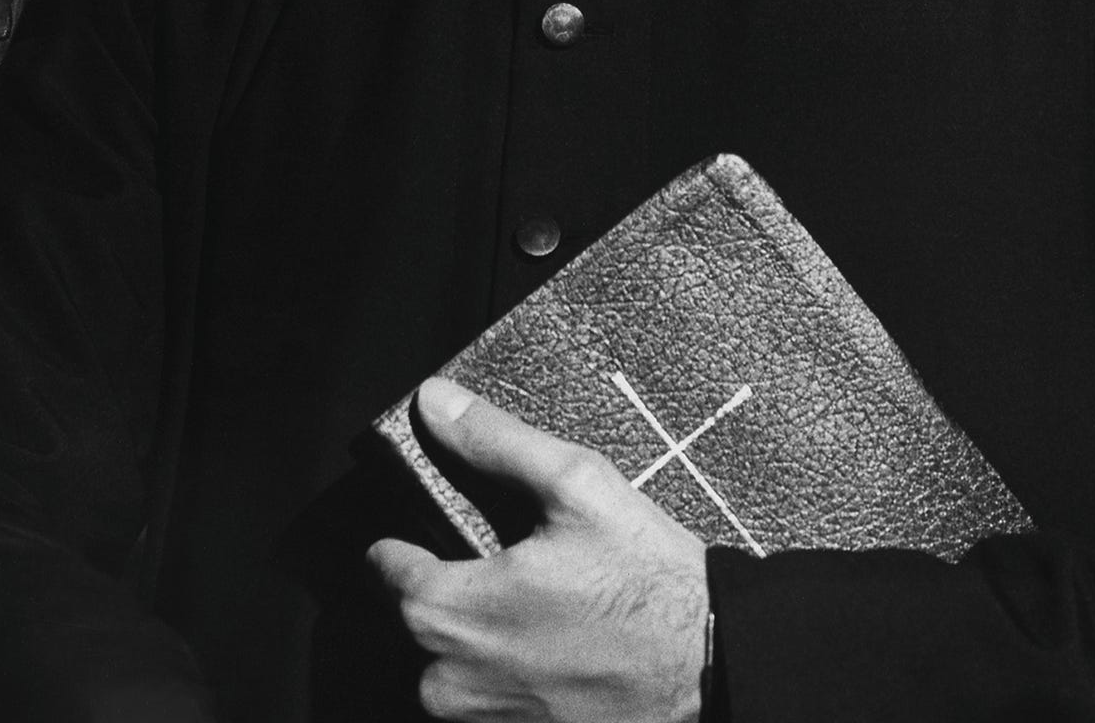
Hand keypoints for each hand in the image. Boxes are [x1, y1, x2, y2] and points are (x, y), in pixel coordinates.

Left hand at [368, 376, 708, 721]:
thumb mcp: (574, 484)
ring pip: (451, 664)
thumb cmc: (646, 582)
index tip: (444, 531)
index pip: (383, 569)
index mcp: (447, 614)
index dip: (410, 539)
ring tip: (543, 610)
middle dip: (454, 588)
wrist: (711, 668)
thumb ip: (492, 440)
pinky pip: (486, 702)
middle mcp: (447, 682)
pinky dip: (508, 674)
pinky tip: (555, 649)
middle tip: (516, 568)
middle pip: (416, 619)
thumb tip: (434, 402)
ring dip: (480, 637)